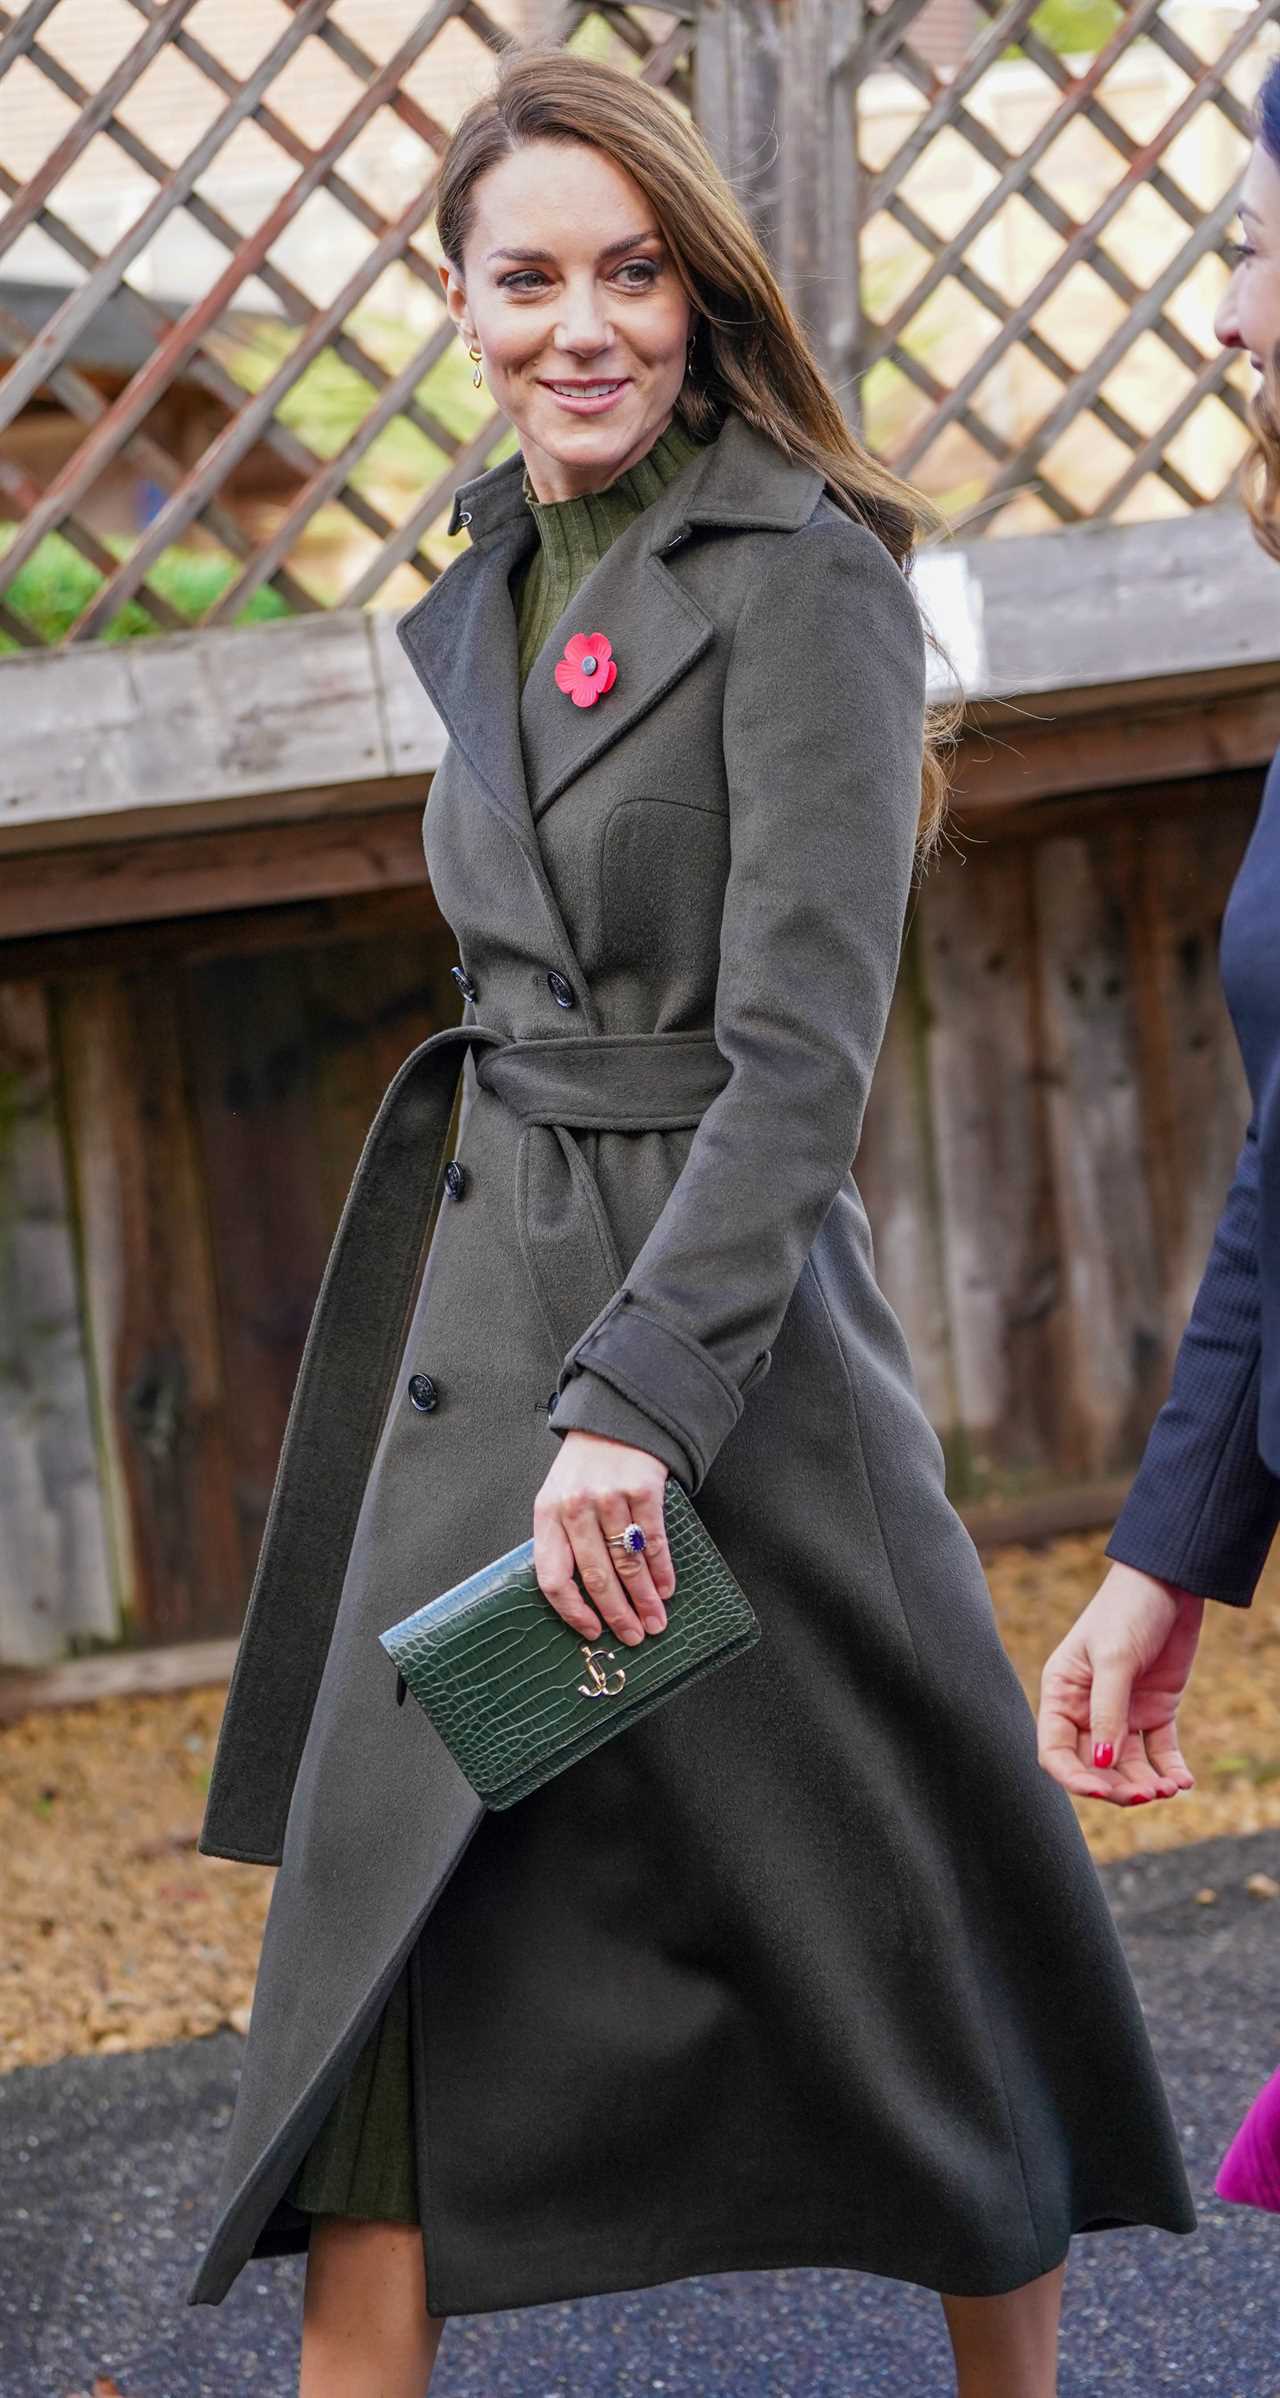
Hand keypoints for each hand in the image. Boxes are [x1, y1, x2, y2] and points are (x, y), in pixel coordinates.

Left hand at [533, 1429, 675, 1648]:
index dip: (572, 1611)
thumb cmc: (585, 1465)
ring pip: (627, 1563)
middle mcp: (575, 1506)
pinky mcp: (642, 1488)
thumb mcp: (559, 1496)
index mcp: (547, 1513)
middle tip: (634, 1636)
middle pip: (595, 1576)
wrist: (615, 1417)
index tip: (592, 1631)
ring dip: (644, 1599)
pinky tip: (666, 1588)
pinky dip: (661, 1570)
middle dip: (617, 1614)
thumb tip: (583, 1598)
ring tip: (655, 1620)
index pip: (552, 1576)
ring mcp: (608, 1496)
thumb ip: (564, 1539)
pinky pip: (652, 1541)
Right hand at [1037, 1562, 1204, 1806]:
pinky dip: (1170, 1770)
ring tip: (1169, 1788)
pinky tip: (1183, 1781)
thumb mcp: (1114, 1659)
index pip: (1056, 1751)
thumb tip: (1103, 1764)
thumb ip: (1108, 1711)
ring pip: (1127, 1766)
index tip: (1099, 1792)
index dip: (1074, 1778)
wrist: (1171, 1584)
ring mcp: (1123, 1712)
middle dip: (1117, 1788)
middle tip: (1147, 1795)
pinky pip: (1159, 1752)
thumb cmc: (1127, 1610)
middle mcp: (1088, 1709)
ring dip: (1146, 1784)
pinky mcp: (1155, 1711)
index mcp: (1062, 1693)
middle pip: (1094, 1767)